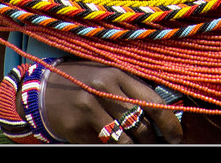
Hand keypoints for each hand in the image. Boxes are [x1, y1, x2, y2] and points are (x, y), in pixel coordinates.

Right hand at [41, 61, 182, 143]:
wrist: (44, 89)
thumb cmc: (84, 81)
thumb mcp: (108, 75)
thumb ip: (133, 88)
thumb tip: (165, 110)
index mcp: (117, 73)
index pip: (152, 101)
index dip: (169, 123)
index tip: (176, 136)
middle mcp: (104, 88)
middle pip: (140, 124)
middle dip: (151, 139)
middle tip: (154, 143)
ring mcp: (88, 108)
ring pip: (124, 140)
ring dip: (134, 147)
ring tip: (134, 144)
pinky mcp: (76, 127)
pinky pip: (104, 146)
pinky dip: (112, 148)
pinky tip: (111, 142)